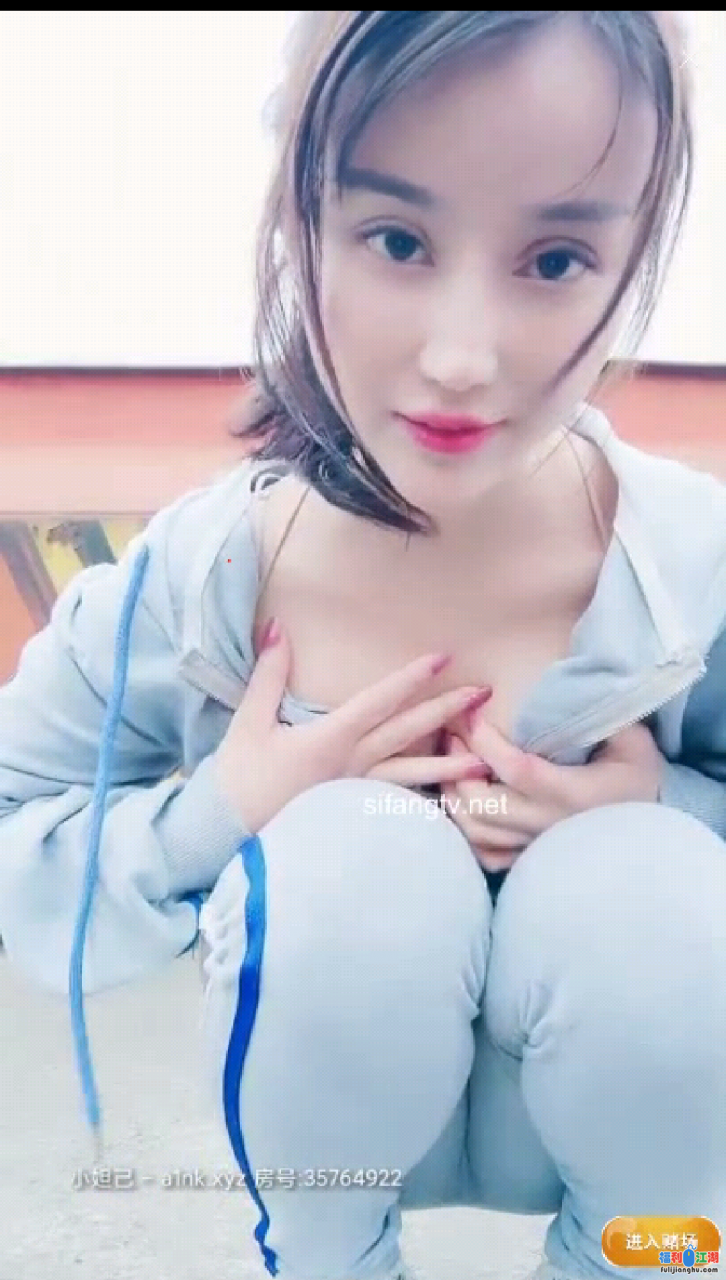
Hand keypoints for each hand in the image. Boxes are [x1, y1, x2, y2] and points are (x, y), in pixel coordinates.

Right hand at [214, 619, 492, 832]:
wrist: (225, 835)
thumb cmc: (238, 779)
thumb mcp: (249, 722)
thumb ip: (269, 675)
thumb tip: (279, 629)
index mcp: (330, 740)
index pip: (379, 702)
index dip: (411, 678)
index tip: (442, 658)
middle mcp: (351, 766)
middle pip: (407, 734)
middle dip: (445, 710)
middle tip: (483, 694)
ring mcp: (355, 794)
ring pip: (410, 775)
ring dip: (448, 765)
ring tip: (483, 761)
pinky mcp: (352, 815)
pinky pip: (395, 805)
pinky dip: (423, 802)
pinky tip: (449, 802)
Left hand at [440, 713, 662, 872]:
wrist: (653, 829)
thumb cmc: (638, 775)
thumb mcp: (631, 740)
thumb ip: (600, 715)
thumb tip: (570, 686)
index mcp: (574, 794)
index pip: (517, 769)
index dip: (485, 741)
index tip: (470, 712)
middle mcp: (548, 824)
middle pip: (483, 804)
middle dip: (457, 765)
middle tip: (452, 734)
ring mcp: (535, 846)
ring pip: (476, 830)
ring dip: (453, 796)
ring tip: (450, 764)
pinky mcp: (529, 858)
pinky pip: (486, 854)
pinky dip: (467, 831)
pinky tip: (463, 803)